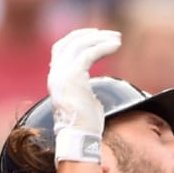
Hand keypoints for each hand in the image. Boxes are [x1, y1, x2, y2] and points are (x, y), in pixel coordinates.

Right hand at [46, 27, 121, 148]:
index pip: (61, 48)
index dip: (77, 38)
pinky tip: (116, 46)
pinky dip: (103, 46)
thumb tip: (93, 87)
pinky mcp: (74, 77)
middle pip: (70, 42)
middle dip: (91, 35)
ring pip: (80, 45)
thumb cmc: (85, 124)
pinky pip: (89, 53)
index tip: (95, 35)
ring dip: (100, 39)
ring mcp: (62, 74)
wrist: (79, 137)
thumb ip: (84, 88)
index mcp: (55, 78)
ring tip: (117, 40)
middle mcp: (56, 73)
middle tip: (111, 35)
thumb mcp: (84, 100)